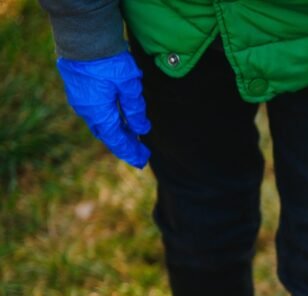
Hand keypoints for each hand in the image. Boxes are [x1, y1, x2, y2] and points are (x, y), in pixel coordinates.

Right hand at [57, 51, 150, 167]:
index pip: (117, 141)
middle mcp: (87, 111)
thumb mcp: (129, 86)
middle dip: (124, 143)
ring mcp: (79, 100)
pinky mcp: (77, 90)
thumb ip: (135, 110)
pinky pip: (93, 112)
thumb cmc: (109, 61)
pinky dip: (107, 119)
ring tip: (131, 135)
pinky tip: (116, 116)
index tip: (142, 159)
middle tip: (140, 151)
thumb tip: (142, 130)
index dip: (130, 151)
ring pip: (99, 123)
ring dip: (115, 131)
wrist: (84, 36)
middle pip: (107, 134)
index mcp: (100, 114)